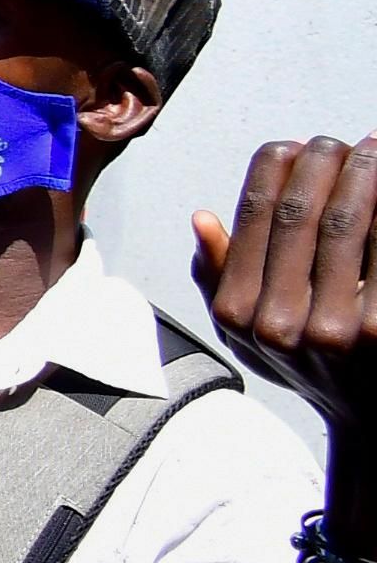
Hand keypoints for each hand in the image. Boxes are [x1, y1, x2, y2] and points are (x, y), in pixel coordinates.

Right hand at [202, 137, 376, 428]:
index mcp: (240, 314)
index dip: (274, 169)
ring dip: (362, 173)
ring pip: (347, 224)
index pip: (253, 217)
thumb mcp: (245, 336)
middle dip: (321, 162)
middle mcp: (282, 324)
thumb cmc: (310, 369)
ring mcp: (339, 330)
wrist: (372, 422)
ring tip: (372, 147)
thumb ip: (219, 278)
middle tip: (339, 140)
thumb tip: (203, 218)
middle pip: (300, 214)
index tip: (294, 144)